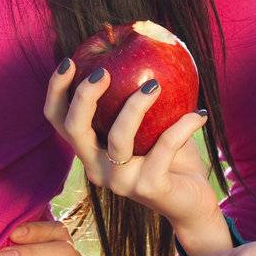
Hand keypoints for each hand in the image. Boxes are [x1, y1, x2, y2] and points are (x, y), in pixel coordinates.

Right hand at [43, 60, 230, 255]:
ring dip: (135, 105)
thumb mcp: (149, 126)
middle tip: (104, 72)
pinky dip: (182, 127)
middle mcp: (96, 168)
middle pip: (74, 129)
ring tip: (155, 85)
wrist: (193, 205)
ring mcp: (120, 182)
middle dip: (84, 96)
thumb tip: (144, 50)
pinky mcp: (149, 188)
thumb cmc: (168, 157)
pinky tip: (199, 114)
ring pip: (118, 138)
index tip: (69, 61)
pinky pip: (164, 147)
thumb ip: (137, 98)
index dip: (56, 90)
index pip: (58, 120)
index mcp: (89, 151)